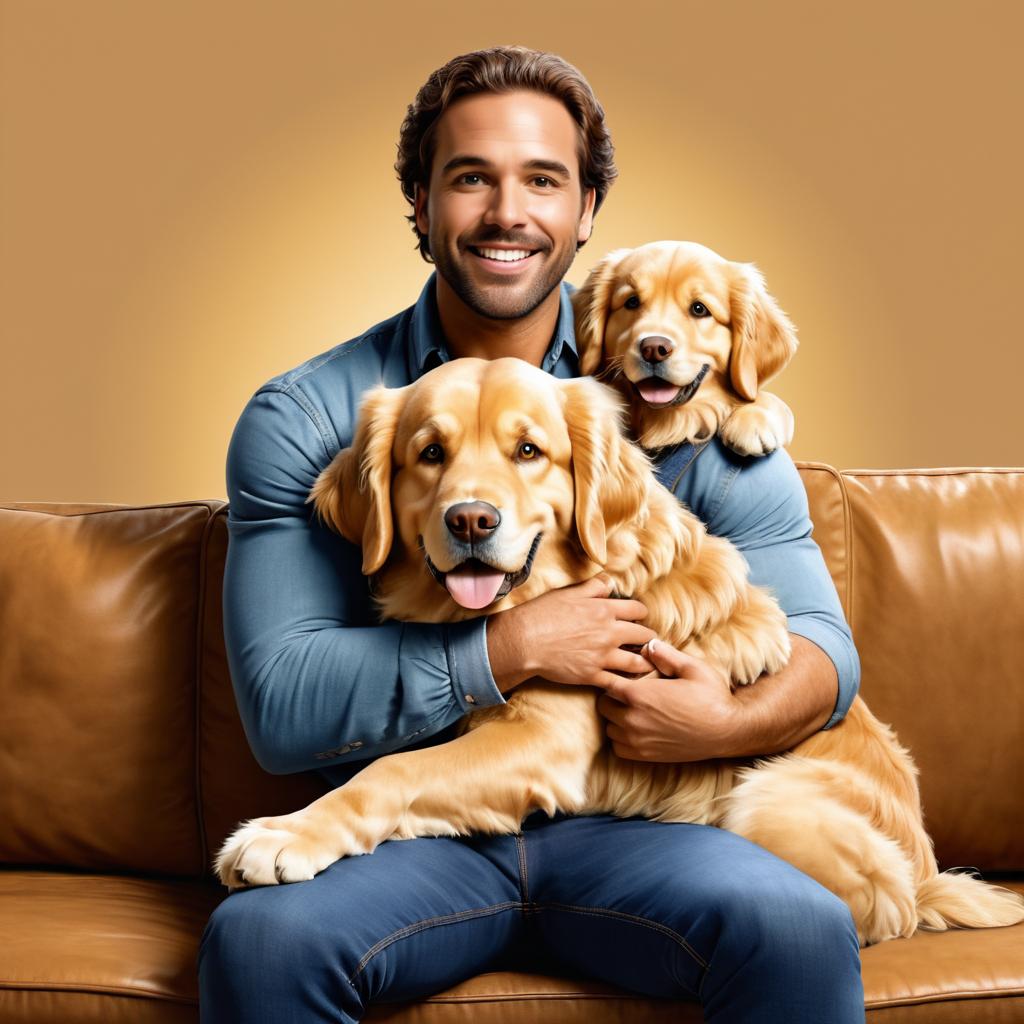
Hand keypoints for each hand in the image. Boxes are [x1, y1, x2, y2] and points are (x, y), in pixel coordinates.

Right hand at [487, 575, 656, 690]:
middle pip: (643, 636)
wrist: (524, 641)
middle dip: (648, 638)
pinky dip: (626, 683)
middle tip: (647, 642)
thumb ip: (593, 587)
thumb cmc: (542, 614)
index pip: (638, 610)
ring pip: (636, 662)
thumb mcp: (569, 593)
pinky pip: (617, 682)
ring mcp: (602, 656)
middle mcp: (609, 633)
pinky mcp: (592, 675)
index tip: (639, 618)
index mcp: (604, 610)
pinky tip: (628, 682)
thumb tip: (610, 581)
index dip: (641, 613)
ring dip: (644, 662)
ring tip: (646, 664)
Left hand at [597, 638, 741, 761]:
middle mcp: (634, 719)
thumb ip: (666, 655)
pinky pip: (618, 748)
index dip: (612, 677)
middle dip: (612, 697)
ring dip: (616, 719)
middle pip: (604, 706)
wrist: (728, 731)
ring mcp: (638, 740)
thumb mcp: (693, 667)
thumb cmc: (712, 697)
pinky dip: (622, 739)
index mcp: (641, 695)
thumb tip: (648, 645)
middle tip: (628, 692)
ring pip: (609, 728)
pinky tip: (637, 729)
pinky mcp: (646, 756)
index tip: (621, 675)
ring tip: (633, 710)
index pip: (607, 683)